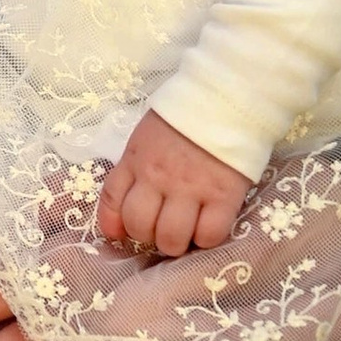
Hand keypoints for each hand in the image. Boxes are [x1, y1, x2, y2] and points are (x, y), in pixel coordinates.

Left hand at [97, 111, 251, 261]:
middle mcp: (158, 177)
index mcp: (137, 158)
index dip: (114, 224)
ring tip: (187, 233)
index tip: (122, 233)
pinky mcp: (224, 196)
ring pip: (171, 238)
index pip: (112, 200)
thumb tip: (122, 210)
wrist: (229, 97)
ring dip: (176, 243)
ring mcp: (191, 188)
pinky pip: (209, 235)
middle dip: (148, 235)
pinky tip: (209, 227)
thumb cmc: (188, 115)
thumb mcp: (147, 135)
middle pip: (140, 226)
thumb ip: (133, 168)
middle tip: (163, 228)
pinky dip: (207, 239)